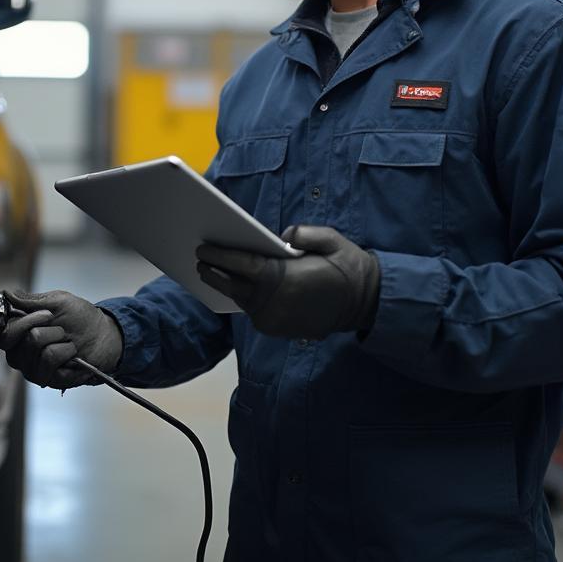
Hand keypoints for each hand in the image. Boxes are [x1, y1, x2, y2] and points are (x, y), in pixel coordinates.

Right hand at [0, 289, 123, 388]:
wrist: (103, 336)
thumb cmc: (81, 318)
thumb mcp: (57, 302)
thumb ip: (30, 301)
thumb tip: (6, 294)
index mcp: (19, 333)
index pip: (2, 334)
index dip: (20, 323)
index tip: (44, 314)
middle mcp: (21, 353)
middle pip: (19, 340)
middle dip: (44, 327)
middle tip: (58, 325)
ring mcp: (33, 369)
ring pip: (38, 350)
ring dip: (59, 340)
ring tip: (67, 341)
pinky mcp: (49, 380)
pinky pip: (52, 362)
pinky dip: (67, 352)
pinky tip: (72, 354)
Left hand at [195, 225, 379, 338]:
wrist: (365, 303)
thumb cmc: (347, 267)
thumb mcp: (331, 240)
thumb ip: (305, 233)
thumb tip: (283, 237)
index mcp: (285, 279)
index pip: (243, 265)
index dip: (220, 255)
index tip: (202, 247)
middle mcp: (275, 303)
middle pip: (233, 285)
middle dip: (213, 271)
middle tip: (197, 257)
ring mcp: (275, 320)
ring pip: (241, 299)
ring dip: (224, 285)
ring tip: (208, 269)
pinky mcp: (277, 328)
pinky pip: (251, 310)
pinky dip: (240, 297)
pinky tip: (231, 284)